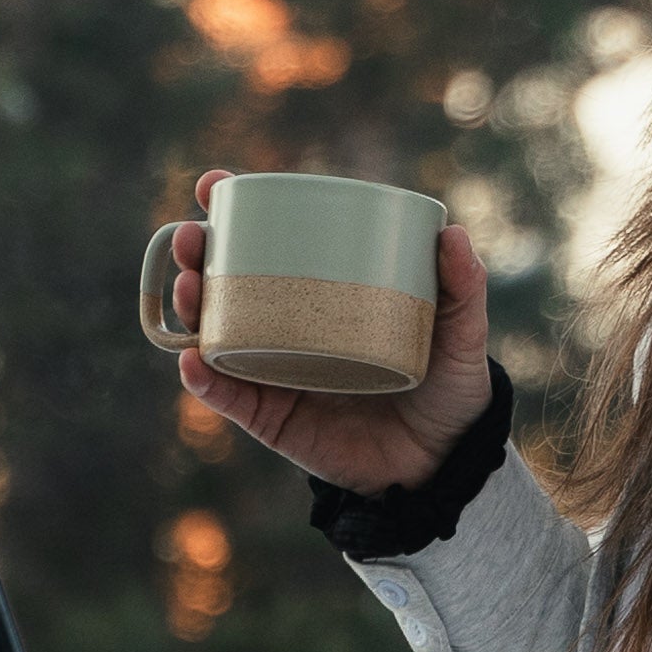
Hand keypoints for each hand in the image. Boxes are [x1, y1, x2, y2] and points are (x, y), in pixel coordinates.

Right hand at [164, 173, 495, 489]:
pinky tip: (194, 358)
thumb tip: (451, 234)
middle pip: (227, 282)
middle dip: (197, 254)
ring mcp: (275, 372)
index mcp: (325, 293)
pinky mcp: (271, 419)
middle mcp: (289, 327)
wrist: (442, 465)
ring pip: (215, 332)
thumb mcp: (461, 334)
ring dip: (190, 307)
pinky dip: (204, 378)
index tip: (215, 186)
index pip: (272, 244)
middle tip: (194, 236)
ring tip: (189, 286)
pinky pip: (228, 396)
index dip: (234, 213)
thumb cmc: (448, 388)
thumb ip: (462, 287)